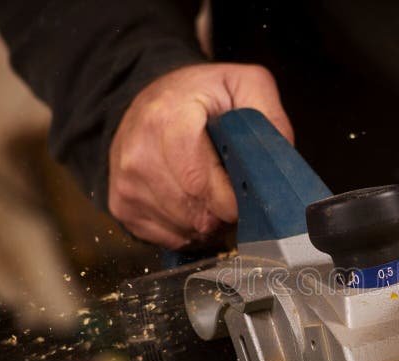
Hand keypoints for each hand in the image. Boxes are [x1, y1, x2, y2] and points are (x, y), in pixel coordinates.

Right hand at [109, 63, 292, 248]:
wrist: (155, 98)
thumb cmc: (202, 96)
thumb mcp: (243, 85)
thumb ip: (269, 118)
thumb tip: (277, 164)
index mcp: (168, 118)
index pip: (199, 182)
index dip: (231, 199)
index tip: (245, 195)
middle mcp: (138, 151)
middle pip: (194, 210)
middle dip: (223, 212)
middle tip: (232, 194)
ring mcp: (126, 181)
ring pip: (183, 227)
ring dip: (208, 222)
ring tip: (213, 197)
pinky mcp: (121, 204)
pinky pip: (166, 237)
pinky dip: (188, 230)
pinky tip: (194, 206)